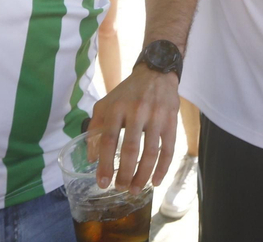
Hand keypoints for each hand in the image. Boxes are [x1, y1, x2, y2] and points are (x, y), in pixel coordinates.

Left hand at [87, 63, 181, 191]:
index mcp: (116, 107)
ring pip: (150, 152)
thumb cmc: (127, 93)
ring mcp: (156, 116)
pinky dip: (162, 168)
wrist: (156, 73)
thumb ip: (96, 128)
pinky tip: (155, 182)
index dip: (104, 163)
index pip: (108, 139)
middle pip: (130, 148)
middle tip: (119, 188)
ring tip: (135, 189)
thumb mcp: (106, 104)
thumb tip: (91, 158)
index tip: (102, 183)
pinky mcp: (171, 121)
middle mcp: (136, 111)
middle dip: (124, 173)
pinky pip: (168, 149)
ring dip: (142, 175)